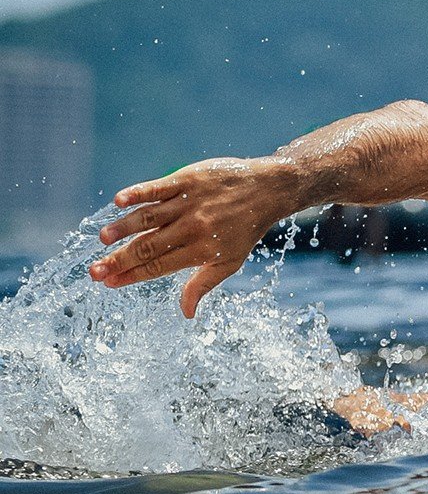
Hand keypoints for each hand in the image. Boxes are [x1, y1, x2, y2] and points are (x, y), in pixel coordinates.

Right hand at [89, 157, 295, 317]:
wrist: (268, 189)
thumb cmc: (245, 229)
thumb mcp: (230, 262)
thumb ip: (203, 285)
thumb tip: (186, 314)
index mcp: (201, 250)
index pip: (159, 267)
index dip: (133, 276)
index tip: (108, 283)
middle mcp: (193, 228)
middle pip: (149, 246)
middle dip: (120, 260)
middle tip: (94, 272)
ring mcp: (190, 202)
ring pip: (150, 217)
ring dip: (124, 227)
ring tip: (104, 239)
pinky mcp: (188, 179)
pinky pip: (160, 187)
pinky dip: (139, 193)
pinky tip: (119, 201)